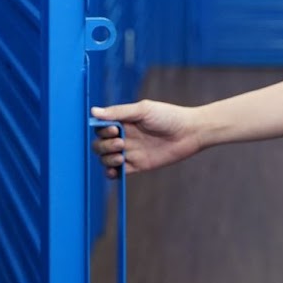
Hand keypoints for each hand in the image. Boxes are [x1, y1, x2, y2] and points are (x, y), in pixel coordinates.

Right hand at [91, 100, 205, 178]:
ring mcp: (130, 151)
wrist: (189, 132)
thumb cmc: (168, 116)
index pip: (101, 128)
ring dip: (107, 158)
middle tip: (120, 143)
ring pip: (106, 158)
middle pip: (100, 144)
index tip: (113, 130)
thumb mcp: (143, 110)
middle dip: (104, 145)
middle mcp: (124, 136)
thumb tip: (93, 112)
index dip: (102, 130)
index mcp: (123, 121)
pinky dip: (111, 172)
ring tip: (121, 155)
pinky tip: (114, 169)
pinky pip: (118, 172)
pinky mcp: (137, 165)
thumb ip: (118, 112)